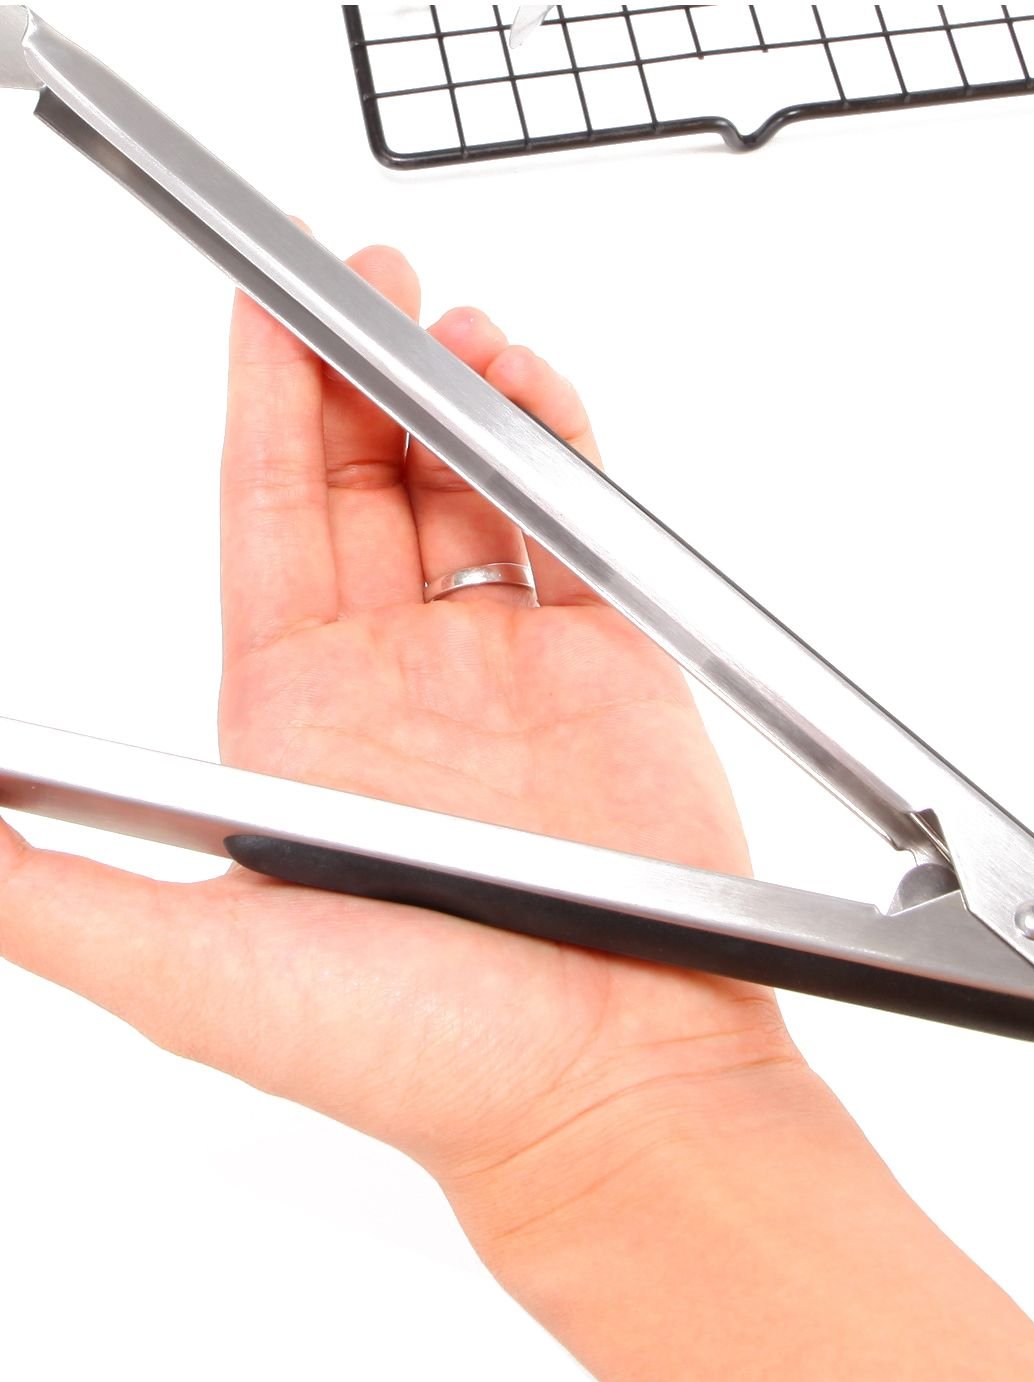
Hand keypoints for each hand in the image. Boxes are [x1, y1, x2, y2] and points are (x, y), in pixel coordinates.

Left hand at [0, 244, 810, 1209]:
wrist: (609, 1089)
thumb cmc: (421, 1055)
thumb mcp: (188, 972)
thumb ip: (41, 882)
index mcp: (297, 723)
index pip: (266, 523)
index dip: (260, 407)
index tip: (259, 307)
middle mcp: (398, 683)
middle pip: (364, 482)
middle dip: (355, 368)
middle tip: (360, 275)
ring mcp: (509, 668)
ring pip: (474, 487)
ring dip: (459, 397)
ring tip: (453, 328)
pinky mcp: (611, 666)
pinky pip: (580, 526)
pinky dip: (564, 448)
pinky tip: (534, 398)